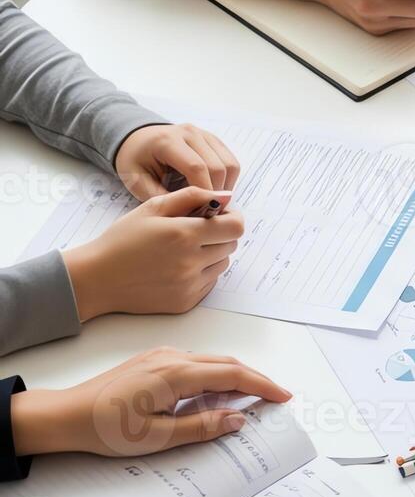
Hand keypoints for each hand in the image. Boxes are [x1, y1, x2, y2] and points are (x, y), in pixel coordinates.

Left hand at [8, 348, 289, 457]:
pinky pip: (196, 362)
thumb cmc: (104, 428)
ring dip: (236, 375)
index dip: (262, 385)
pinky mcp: (153, 361)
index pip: (232, 375)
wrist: (65, 415)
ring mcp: (162, 356)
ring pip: (212, 360)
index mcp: (176, 374)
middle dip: (255, 378)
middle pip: (227, 363)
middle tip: (275, 396)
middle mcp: (172, 358)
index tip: (282, 396)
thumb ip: (201, 427)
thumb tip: (237, 419)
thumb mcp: (157, 437)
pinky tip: (216, 391)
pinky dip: (216, 374)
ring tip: (252, 395)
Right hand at [61, 185, 244, 319]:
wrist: (96, 279)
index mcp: (183, 234)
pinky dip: (201, 273)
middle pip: (231, 244)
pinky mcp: (186, 301)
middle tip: (196, 231)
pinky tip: (176, 267)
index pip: (235, 227)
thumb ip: (191, 196)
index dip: (232, 218)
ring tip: (184, 250)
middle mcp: (190, 262)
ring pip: (222, 264)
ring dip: (212, 254)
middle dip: (220, 234)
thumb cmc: (121, 240)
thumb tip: (226, 196)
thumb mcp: (151, 208)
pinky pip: (209, 282)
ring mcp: (189, 284)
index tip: (219, 215)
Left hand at [114, 123, 239, 200]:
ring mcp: (204, 134)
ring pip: (230, 164)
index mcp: (167, 141)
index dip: (204, 192)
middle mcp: (189, 132)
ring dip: (225, 187)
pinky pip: (231, 161)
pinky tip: (214, 190)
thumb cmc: (135, 161)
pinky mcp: (213, 139)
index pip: (196, 167)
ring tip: (211, 202)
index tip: (202, 212)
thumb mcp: (137, 182)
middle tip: (207, 212)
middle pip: (218, 167)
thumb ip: (162, 197)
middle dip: (216, 193)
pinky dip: (228, 179)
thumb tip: (189, 213)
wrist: (138, 140)